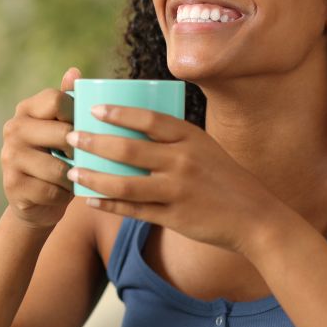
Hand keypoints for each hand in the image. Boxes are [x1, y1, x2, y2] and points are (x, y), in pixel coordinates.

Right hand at [0, 67, 79, 228]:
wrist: (37, 201)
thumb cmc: (57, 157)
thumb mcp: (63, 127)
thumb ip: (69, 101)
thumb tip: (74, 71)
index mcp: (26, 109)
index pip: (58, 100)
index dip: (79, 115)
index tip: (86, 129)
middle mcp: (13, 129)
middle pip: (63, 133)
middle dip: (81, 150)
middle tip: (86, 158)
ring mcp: (9, 158)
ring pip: (60, 167)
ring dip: (74, 177)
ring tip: (75, 177)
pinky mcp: (12, 185)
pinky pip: (52, 191)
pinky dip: (62, 195)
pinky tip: (61, 193)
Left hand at [65, 105, 278, 253]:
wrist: (254, 217)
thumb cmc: (224, 178)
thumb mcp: (204, 148)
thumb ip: (173, 139)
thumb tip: (131, 125)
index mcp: (191, 137)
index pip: (149, 119)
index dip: (119, 113)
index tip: (94, 110)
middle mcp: (183, 161)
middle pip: (129, 149)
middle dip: (94, 142)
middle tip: (71, 137)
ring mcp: (177, 191)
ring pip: (124, 184)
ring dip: (93, 177)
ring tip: (72, 171)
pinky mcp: (174, 217)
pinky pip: (133, 210)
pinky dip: (108, 204)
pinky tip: (90, 199)